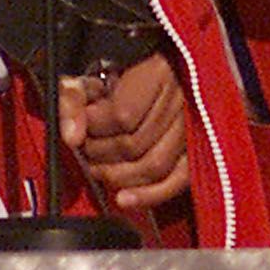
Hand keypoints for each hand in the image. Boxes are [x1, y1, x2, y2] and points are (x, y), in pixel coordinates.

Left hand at [58, 52, 189, 210]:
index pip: (122, 115)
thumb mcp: (93, 73)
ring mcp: (195, 127)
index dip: (95, 127)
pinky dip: (148, 195)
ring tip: (99, 169)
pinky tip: (124, 199)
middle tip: (86, 148)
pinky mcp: (199, 150)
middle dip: (101, 153)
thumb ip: (73, 98)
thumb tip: (70, 137)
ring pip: (154, 166)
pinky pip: (177, 181)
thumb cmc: (124, 72)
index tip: (83, 124)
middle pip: (135, 144)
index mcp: (158, 71)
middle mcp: (182, 98)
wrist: (162, 70)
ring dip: (118, 176)